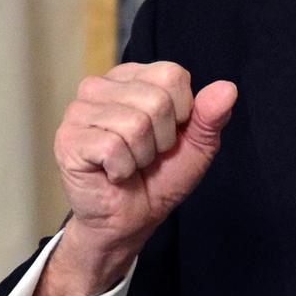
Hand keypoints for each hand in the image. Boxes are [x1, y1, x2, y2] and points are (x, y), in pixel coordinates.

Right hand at [39, 62, 237, 295]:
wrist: (130, 220)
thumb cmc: (159, 177)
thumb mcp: (196, 146)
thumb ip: (211, 116)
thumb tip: (228, 88)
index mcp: (132, 77)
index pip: (172, 75)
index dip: (182, 112)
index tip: (169, 134)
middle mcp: (100, 86)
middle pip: (156, 100)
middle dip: (162, 139)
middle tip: (147, 155)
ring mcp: (78, 111)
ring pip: (135, 124)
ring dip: (142, 156)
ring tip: (130, 164)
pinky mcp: (67, 139)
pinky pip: (112, 147)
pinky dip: (122, 169)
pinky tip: (112, 173)